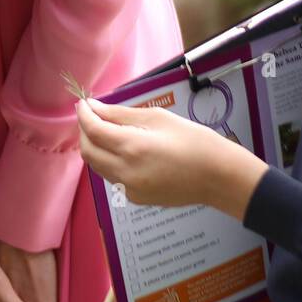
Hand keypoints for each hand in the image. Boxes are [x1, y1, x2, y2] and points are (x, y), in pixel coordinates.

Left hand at [75, 96, 268, 216]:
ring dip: (96, 147)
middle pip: (88, 152)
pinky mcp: (135, 198)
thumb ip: (121, 114)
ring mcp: (129, 189)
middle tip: (93, 116)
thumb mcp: (158, 118)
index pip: (93, 130)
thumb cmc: (194, 141)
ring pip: (97, 166)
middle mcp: (125, 172)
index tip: (83, 103)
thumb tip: (95, 108)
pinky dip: (110, 161)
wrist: (218, 177)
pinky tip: (125, 150)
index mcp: (132, 148)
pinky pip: (112, 177)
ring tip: (108, 130)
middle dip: (85, 132)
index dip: (84, 114)